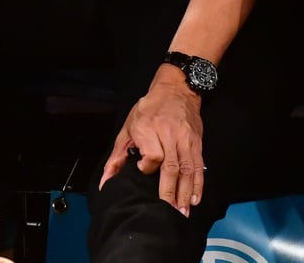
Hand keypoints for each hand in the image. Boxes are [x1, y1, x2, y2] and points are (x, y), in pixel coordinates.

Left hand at [99, 68, 204, 215]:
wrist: (175, 90)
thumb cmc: (147, 110)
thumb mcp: (128, 127)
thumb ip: (117, 156)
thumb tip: (105, 181)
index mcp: (148, 128)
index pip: (152, 155)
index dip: (147, 168)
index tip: (142, 171)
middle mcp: (168, 134)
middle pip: (171, 167)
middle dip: (170, 192)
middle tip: (169, 213)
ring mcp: (184, 139)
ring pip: (186, 170)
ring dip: (185, 193)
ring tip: (182, 213)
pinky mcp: (196, 143)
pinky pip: (198, 166)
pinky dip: (197, 185)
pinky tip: (194, 200)